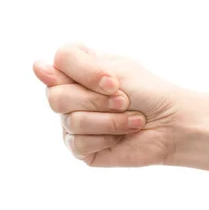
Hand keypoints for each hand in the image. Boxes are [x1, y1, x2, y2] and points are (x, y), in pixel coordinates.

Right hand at [33, 44, 185, 166]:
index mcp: (78, 70)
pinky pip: (78, 144)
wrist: (172, 125)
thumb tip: (36, 68)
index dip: (85, 73)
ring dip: (109, 121)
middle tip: (125, 102)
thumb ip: (74, 68)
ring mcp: (73, 123)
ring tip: (132, 120)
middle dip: (97, 101)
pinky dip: (106, 138)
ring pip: (70, 121)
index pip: (60, 60)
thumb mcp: (114, 70)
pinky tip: (121, 138)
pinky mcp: (81, 149)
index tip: (114, 82)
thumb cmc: (148, 93)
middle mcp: (70, 95)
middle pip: (56, 97)